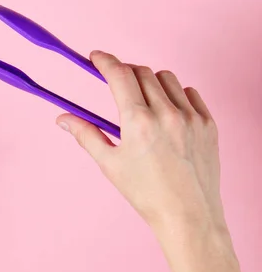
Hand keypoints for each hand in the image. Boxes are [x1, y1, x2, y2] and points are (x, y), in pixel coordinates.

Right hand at [56, 51, 223, 234]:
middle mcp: (167, 114)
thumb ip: (86, 135)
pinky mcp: (208, 124)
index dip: (105, 61)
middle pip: (142, 72)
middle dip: (125, 72)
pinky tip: (167, 111)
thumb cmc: (146, 194)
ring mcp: (191, 117)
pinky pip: (190, 93)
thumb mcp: (110, 164)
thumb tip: (62, 119)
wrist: (187, 215)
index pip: (119, 75)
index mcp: (138, 122)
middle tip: (116, 83)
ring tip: (142, 100)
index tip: (96, 57)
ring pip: (167, 78)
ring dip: (150, 81)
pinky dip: (175, 94)